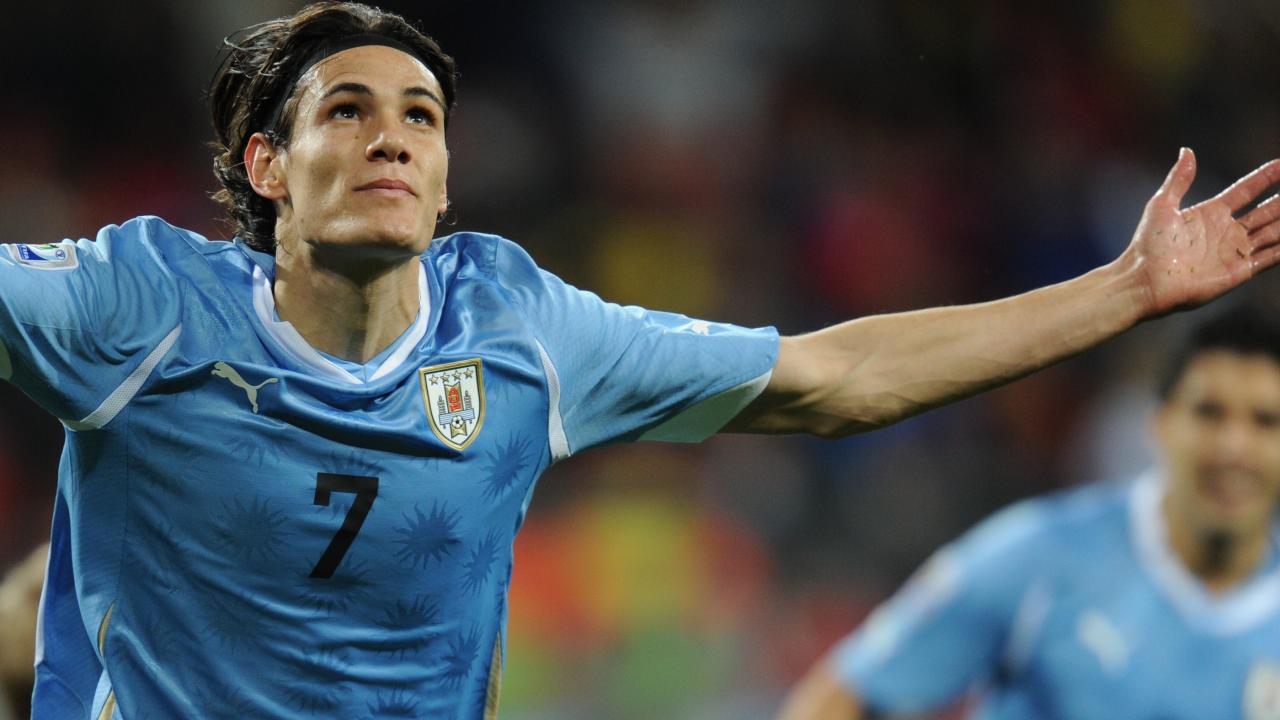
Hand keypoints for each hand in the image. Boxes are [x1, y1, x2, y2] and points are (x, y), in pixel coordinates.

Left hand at [1124, 148, 1279, 315]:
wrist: (1146, 280)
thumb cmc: (1148, 245)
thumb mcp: (1162, 205)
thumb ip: (1178, 179)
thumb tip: (1187, 150)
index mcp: (1210, 213)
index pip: (1245, 190)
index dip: (1264, 177)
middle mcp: (1226, 231)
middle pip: (1265, 211)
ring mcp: (1234, 251)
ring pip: (1273, 232)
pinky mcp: (1239, 271)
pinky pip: (1271, 257)